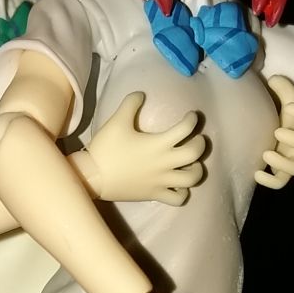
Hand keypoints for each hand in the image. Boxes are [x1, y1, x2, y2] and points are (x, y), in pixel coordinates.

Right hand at [79, 92, 204, 204]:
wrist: (93, 176)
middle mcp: (164, 163)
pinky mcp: (155, 195)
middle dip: (200, 143)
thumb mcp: (117, 121)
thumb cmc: (106, 148)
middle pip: (195, 153)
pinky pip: (178, 198)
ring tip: (191, 164)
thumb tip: (141, 94)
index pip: (185, 129)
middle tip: (196, 139)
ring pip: (192, 179)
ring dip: (197, 169)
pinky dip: (183, 192)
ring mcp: (161, 181)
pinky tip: (178, 185)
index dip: (192, 120)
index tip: (190, 116)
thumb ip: (130, 104)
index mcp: (158, 144)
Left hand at [256, 75, 293, 188]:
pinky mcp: (283, 171)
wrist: (278, 127)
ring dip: (282, 162)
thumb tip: (273, 79)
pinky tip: (257, 173)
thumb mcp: (286, 97)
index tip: (291, 107)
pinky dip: (270, 181)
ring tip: (266, 153)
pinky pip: (280, 182)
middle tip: (277, 131)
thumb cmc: (285, 112)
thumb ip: (282, 87)